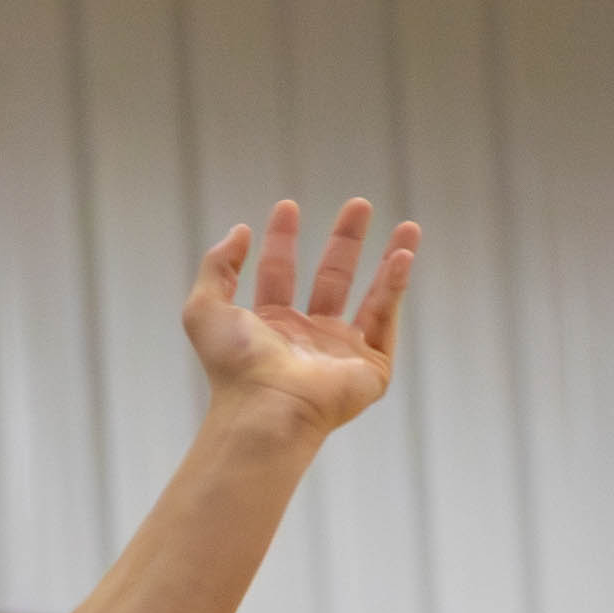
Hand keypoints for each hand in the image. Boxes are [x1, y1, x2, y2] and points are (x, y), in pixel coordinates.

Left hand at [182, 197, 414, 435]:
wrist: (267, 407)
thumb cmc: (233, 365)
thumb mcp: (205, 308)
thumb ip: (217, 266)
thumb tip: (239, 230)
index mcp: (267, 327)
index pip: (277, 273)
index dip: (281, 240)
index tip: (287, 206)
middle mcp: (306, 337)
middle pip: (330, 278)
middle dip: (345, 241)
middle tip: (359, 205)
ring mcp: (341, 352)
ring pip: (371, 296)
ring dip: (390, 259)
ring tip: (408, 225)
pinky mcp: (371, 366)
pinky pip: (386, 318)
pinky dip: (395, 286)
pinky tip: (402, 256)